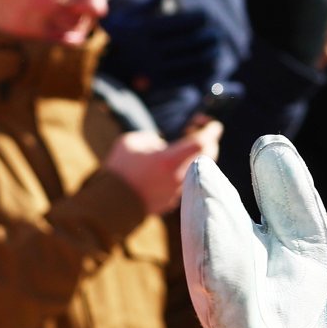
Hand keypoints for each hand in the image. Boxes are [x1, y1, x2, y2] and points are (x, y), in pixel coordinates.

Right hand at [102, 1, 225, 93]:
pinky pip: (186, 77)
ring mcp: (153, 68)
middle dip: (207, 36)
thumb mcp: (122, 18)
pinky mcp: (156, 84)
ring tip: (216, 47)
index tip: (206, 16)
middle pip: (188, 41)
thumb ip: (145, 6)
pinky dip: (201, 71)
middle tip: (216, 33)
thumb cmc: (108, 38)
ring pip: (190, 60)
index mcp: (141, 31)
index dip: (197, 19)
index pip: (178, 23)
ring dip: (208, 53)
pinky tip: (210, 66)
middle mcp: (148, 50)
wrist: (91, 69)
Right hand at [103, 122, 219, 215]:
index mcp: (170, 160)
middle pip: (208, 157)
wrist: (111, 203)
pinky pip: (187, 183)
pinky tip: (173, 169)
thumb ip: (151, 139)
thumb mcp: (130, 143)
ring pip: (199, 171)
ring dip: (198, 159)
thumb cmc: (119, 170)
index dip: (210, 131)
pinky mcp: (174, 201)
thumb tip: (162, 145)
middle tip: (201, 135)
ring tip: (186, 151)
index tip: (215, 125)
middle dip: (209, 144)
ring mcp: (179, 191)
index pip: (202, 142)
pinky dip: (186, 173)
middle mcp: (179, 176)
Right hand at [181, 136, 326, 327]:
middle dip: (204, 218)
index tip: (202, 165)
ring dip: (212, 251)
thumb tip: (268, 143)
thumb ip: (288, 197)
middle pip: (209, 257)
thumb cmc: (317, 291)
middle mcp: (227, 298)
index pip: (218, 228)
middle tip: (199, 174)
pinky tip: (224, 270)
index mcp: (233, 264)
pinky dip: (229, 300)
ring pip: (218, 293)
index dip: (209, 199)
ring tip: (213, 207)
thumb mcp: (307, 236)